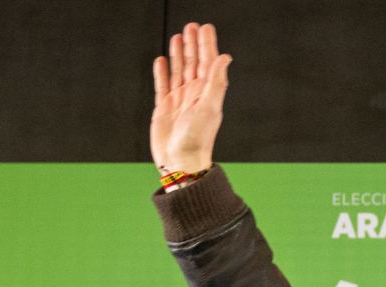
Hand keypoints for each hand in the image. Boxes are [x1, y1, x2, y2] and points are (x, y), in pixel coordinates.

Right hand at [151, 23, 231, 174]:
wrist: (180, 161)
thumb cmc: (198, 138)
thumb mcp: (209, 107)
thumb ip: (216, 81)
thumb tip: (225, 57)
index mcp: (206, 92)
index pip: (207, 62)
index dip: (206, 44)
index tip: (205, 27)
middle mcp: (194, 94)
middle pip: (193, 62)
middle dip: (192, 44)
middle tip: (191, 26)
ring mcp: (179, 100)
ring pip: (178, 70)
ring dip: (178, 54)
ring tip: (177, 36)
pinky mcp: (164, 108)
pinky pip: (162, 85)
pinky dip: (162, 72)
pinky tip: (161, 60)